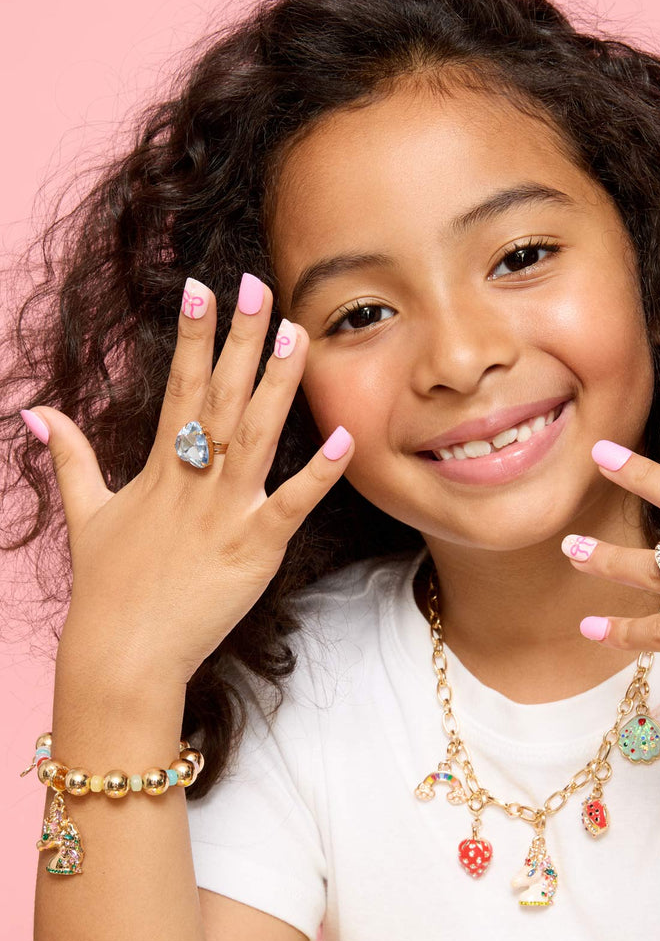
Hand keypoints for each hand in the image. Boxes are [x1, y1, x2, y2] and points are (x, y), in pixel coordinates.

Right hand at [26, 274, 352, 686]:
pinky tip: (342, 438)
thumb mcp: (85, 514)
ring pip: (255, 436)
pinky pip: (291, 506)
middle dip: (239, 339)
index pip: (178, 386)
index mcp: (161, 468)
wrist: (122, 654)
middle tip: (257, 286)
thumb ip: (70, 457)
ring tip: (297, 334)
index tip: (200, 288)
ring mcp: (225, 514)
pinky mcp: (254, 550)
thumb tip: (37, 412)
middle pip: (220, 396)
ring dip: (277, 384)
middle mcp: (194, 481)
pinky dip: (317, 475)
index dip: (191, 336)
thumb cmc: (107, 587)